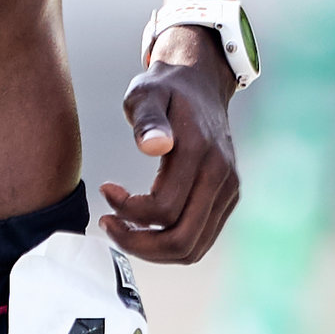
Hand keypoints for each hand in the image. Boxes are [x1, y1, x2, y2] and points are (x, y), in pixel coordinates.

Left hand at [102, 40, 239, 263]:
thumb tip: (153, 145)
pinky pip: (200, 240)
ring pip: (192, 248)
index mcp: (200, 153)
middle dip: (139, 244)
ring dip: (152, 249)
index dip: (127, 211)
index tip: (106, 190)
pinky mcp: (227, 198)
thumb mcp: (145, 93)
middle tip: (109, 226)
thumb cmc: (166, 90)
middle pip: (182, 241)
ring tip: (123, 229)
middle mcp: (221, 176)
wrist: (201, 84)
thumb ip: (147, 119)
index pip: (163, 209)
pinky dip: (168, 243)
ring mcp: (228, 191)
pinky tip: (144, 226)